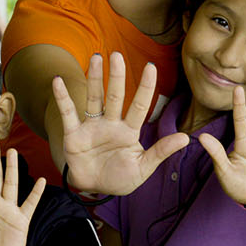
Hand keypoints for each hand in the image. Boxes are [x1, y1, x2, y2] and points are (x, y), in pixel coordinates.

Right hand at [52, 53, 189, 195]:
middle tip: (117, 55)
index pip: (140, 105)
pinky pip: (68, 113)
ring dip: (93, 78)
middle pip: (115, 96)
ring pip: (94, 98)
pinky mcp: (74, 134)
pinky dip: (62, 98)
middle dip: (116, 77)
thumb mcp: (144, 167)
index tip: (151, 66)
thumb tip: (186, 138)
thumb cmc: (121, 177)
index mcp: (129, 131)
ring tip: (95, 58)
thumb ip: (161, 151)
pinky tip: (58, 81)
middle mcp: (111, 123)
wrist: (96, 189)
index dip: (145, 87)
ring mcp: (92, 127)